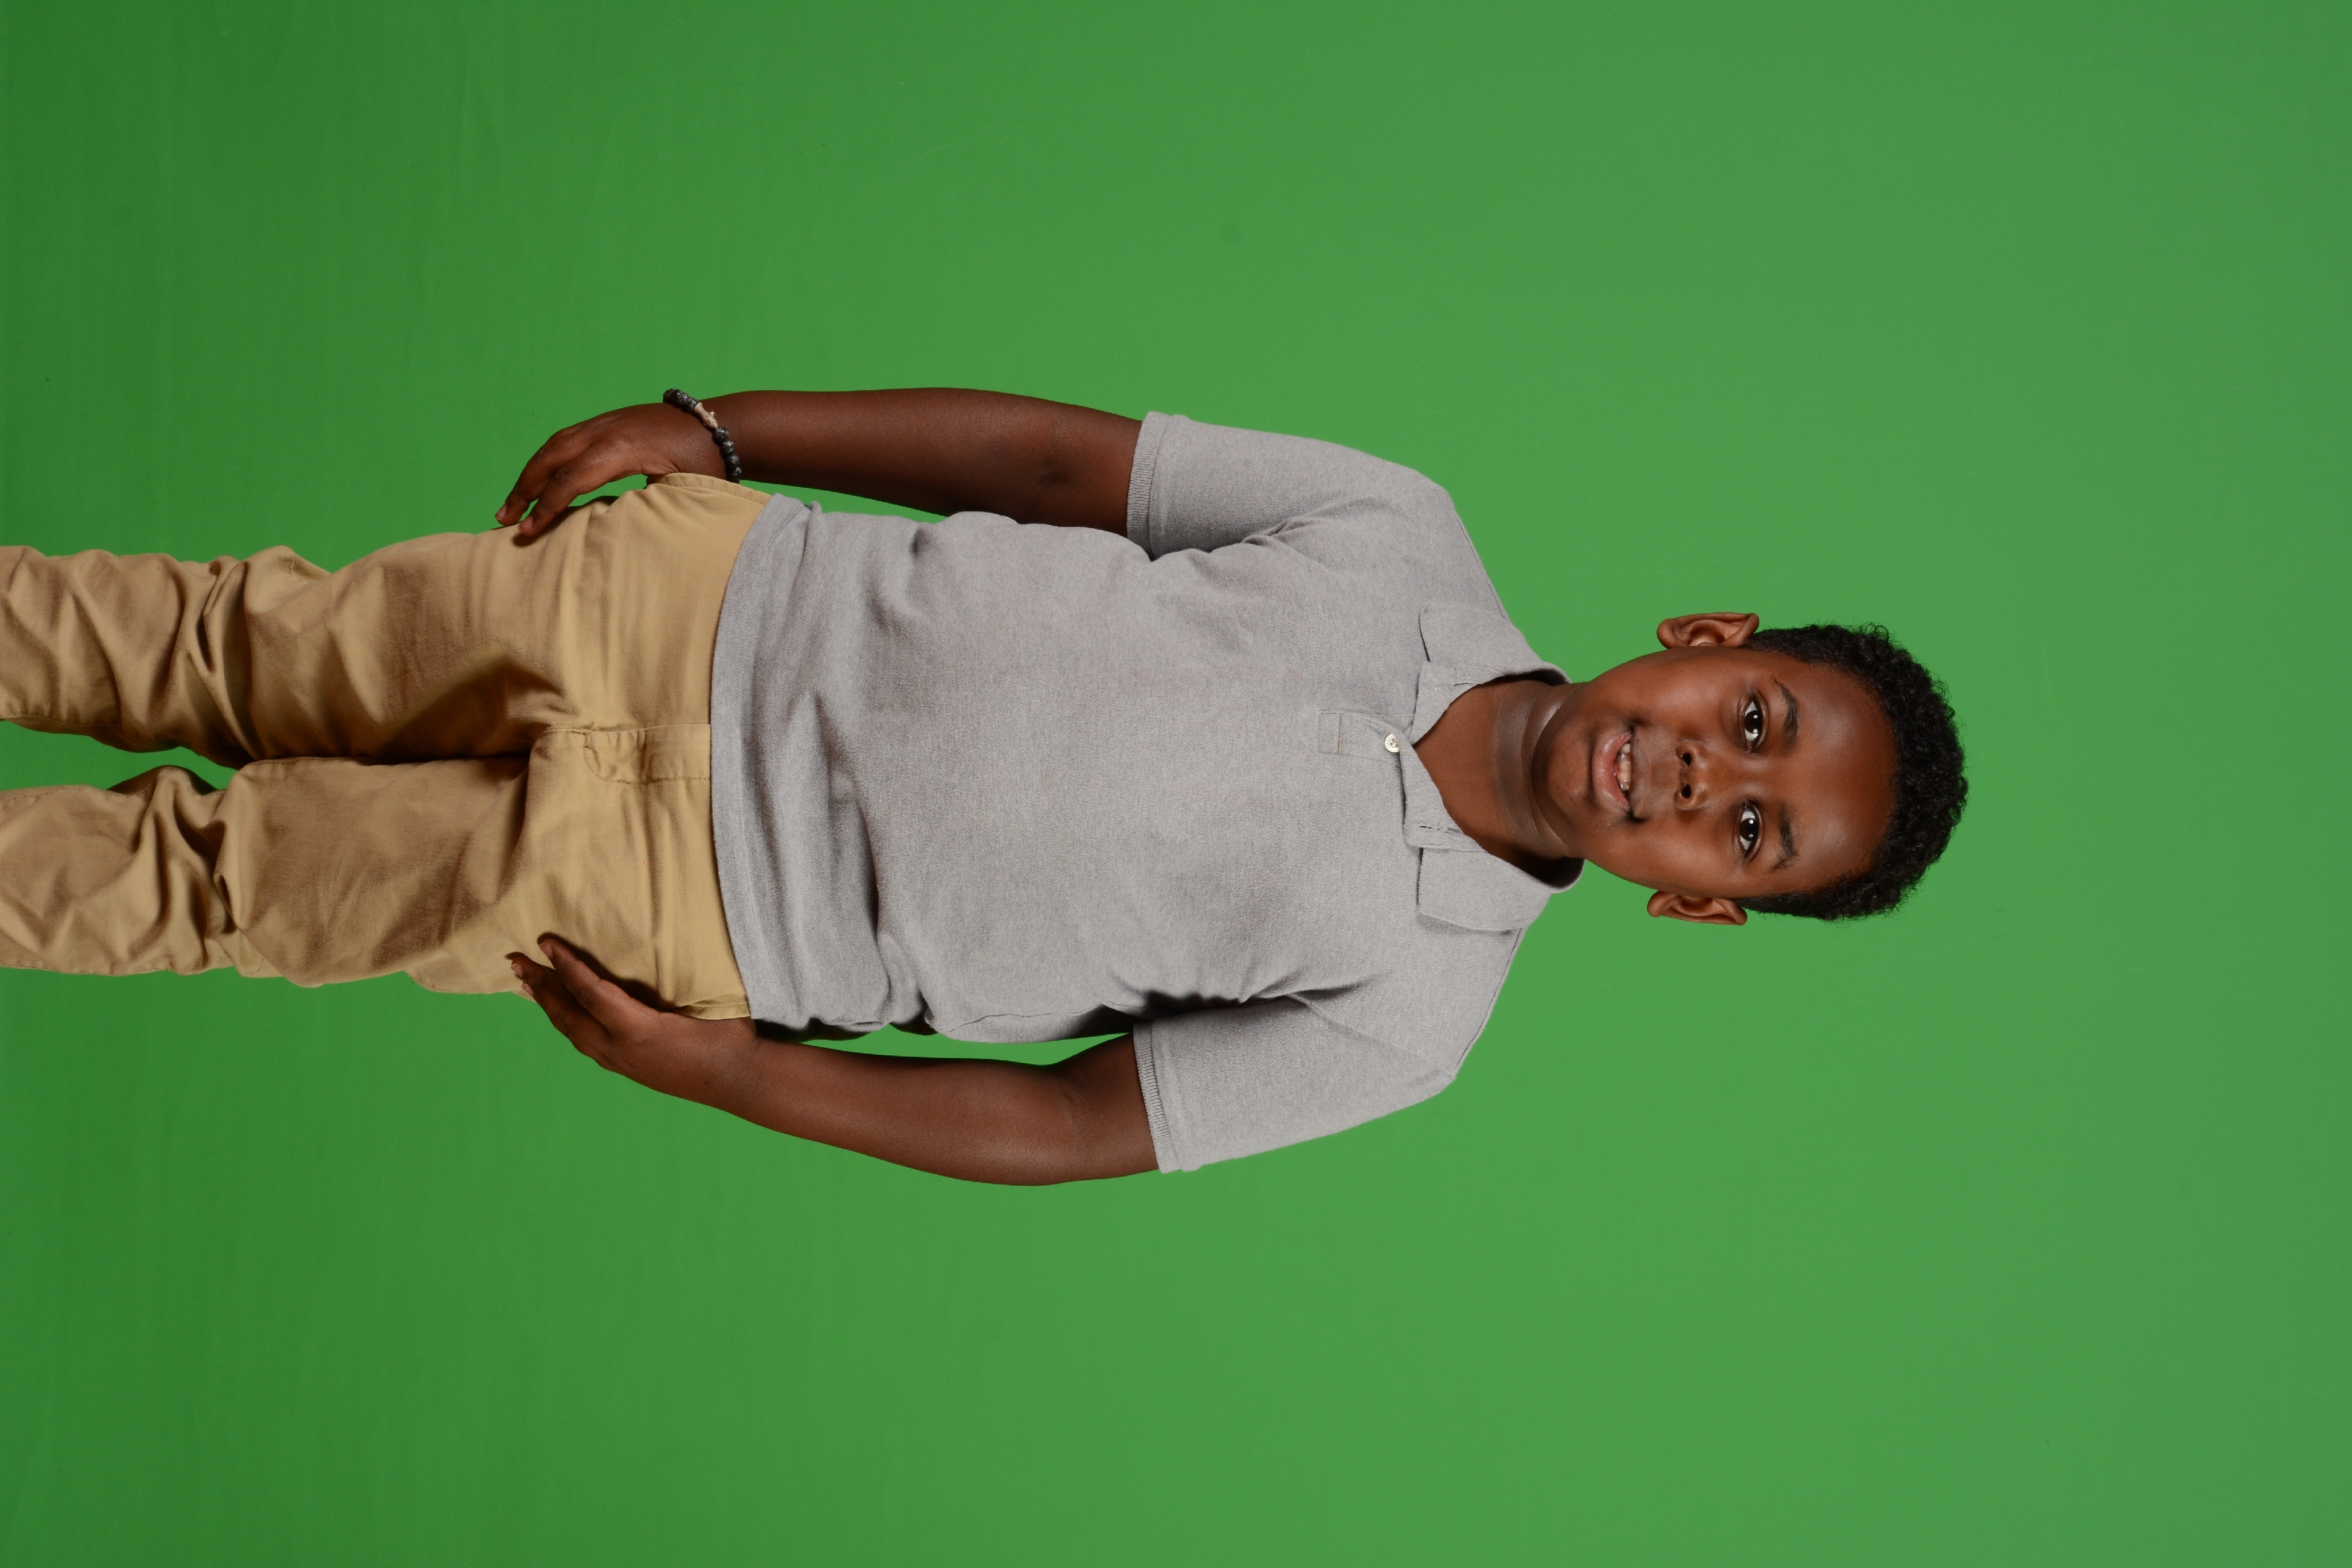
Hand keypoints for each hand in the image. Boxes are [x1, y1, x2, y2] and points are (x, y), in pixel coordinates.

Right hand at [494, 403, 723, 540]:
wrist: (721, 424)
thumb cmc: (707, 463)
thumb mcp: (682, 490)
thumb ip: (649, 508)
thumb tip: (616, 532)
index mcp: (622, 448)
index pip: (570, 479)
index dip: (546, 508)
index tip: (527, 533)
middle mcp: (606, 430)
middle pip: (550, 459)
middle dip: (524, 491)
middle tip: (503, 520)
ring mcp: (605, 422)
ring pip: (553, 446)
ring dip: (529, 475)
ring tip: (512, 505)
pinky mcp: (607, 422)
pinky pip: (566, 440)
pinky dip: (546, 461)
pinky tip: (537, 481)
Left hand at [510, 937, 758, 1108]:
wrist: (739, 1081)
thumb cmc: (728, 1034)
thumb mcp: (702, 999)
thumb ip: (670, 980)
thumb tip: (648, 950)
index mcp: (637, 1030)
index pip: (589, 992)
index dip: (566, 965)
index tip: (545, 942)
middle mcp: (619, 1050)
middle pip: (568, 1014)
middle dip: (540, 985)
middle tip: (515, 960)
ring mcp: (620, 1063)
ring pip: (571, 1032)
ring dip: (549, 1005)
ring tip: (529, 984)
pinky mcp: (626, 1069)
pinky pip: (584, 1041)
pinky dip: (567, 1021)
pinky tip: (565, 1014)